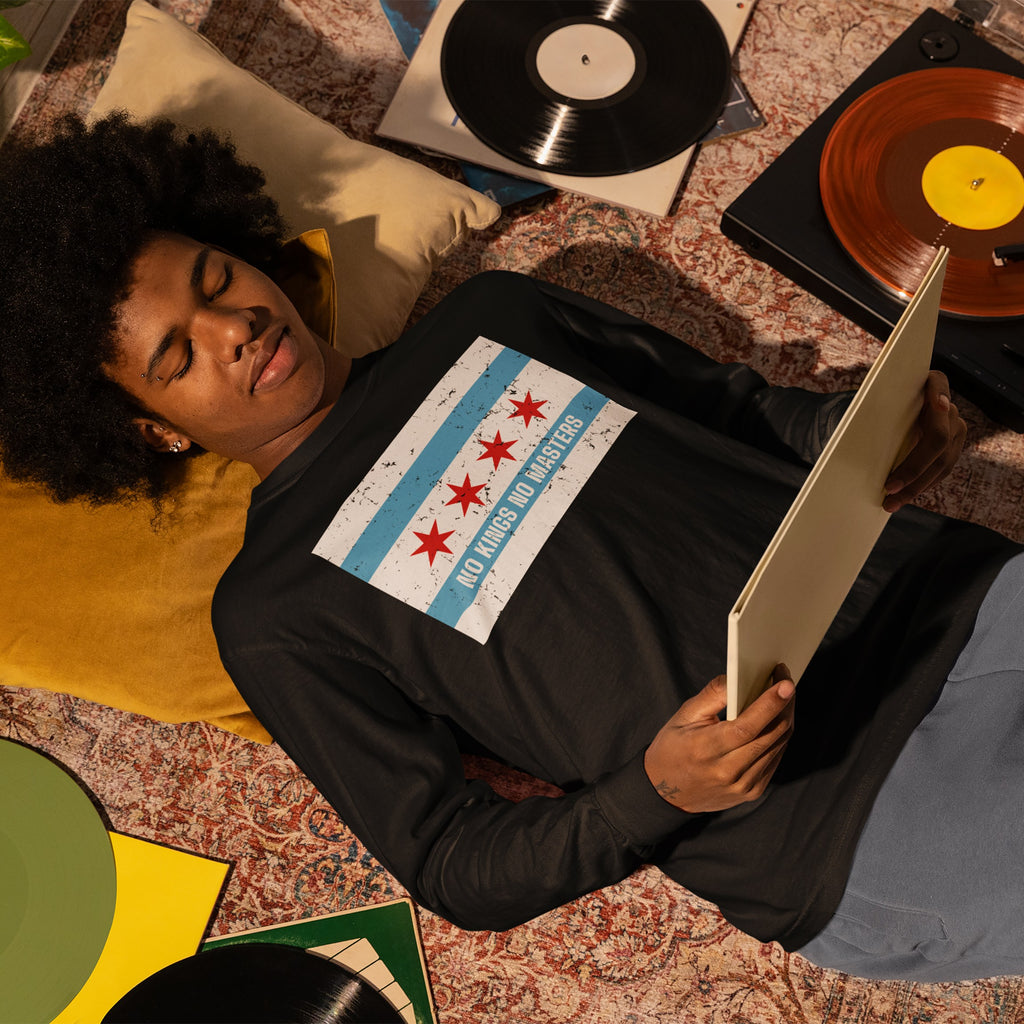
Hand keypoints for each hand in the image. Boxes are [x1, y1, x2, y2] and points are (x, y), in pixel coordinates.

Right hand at [644, 666, 795, 813]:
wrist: (667, 792)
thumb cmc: (673, 748)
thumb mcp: (684, 716)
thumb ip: (712, 695)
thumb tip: (739, 677)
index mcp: (705, 749)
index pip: (747, 726)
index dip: (770, 704)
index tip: (786, 684)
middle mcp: (727, 771)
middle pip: (770, 734)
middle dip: (785, 704)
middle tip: (786, 681)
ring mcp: (743, 785)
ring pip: (778, 745)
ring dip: (786, 718)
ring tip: (784, 697)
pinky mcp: (752, 792)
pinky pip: (775, 758)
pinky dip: (780, 736)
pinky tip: (777, 720)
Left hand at [883, 371, 965, 512]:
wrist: (887, 411)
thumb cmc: (876, 405)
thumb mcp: (874, 401)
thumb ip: (874, 407)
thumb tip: (853, 434)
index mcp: (929, 384)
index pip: (938, 383)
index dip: (940, 393)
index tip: (938, 404)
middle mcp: (947, 407)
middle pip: (938, 438)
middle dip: (914, 467)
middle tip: (890, 488)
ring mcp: (954, 428)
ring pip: (942, 462)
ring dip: (916, 486)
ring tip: (892, 502)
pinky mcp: (952, 448)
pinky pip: (941, 471)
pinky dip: (922, 485)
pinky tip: (904, 497)